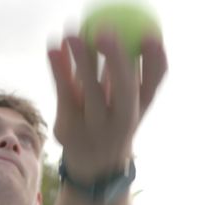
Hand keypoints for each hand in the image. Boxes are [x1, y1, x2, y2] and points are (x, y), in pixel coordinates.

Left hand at [47, 30, 166, 185]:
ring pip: (92, 92)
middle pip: (125, 90)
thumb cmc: (113, 122)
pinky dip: (59, 71)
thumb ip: (133, 73)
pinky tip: (53, 50)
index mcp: (140, 109)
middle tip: (105, 32)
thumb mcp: (129, 103)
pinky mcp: (69, 129)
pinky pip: (64, 95)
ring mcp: (96, 128)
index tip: (150, 35)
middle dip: (117, 61)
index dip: (155, 60)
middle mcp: (122, 122)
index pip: (153, 83)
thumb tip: (136, 33)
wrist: (94, 168)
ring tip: (72, 36)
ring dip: (83, 63)